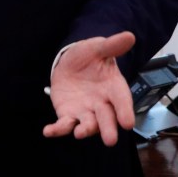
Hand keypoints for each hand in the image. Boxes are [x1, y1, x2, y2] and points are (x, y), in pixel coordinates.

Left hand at [42, 31, 135, 146]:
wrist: (70, 62)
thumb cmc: (89, 57)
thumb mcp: (98, 48)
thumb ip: (111, 46)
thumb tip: (129, 36)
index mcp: (113, 88)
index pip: (122, 101)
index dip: (125, 111)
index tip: (128, 123)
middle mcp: (102, 104)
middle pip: (106, 119)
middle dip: (107, 129)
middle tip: (110, 140)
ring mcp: (85, 111)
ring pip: (87, 124)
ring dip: (84, 130)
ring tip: (79, 133)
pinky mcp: (68, 114)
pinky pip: (63, 124)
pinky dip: (57, 129)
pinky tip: (48, 131)